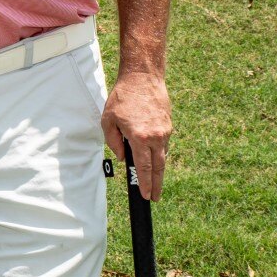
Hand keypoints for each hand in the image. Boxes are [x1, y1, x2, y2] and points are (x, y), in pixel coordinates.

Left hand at [102, 71, 171, 200]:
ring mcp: (164, 132)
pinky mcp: (168, 126)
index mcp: (139, 137)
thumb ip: (113, 141)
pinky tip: (153, 160)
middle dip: (156, 185)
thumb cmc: (122, 98)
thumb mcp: (108, 120)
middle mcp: (155, 137)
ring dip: (158, 171)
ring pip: (162, 157)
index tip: (146, 196)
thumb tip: (123, 157)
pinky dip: (158, 154)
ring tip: (154, 183)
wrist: (143, 79)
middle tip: (155, 197)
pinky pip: (163, 145)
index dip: (145, 183)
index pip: (144, 168)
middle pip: (158, 168)